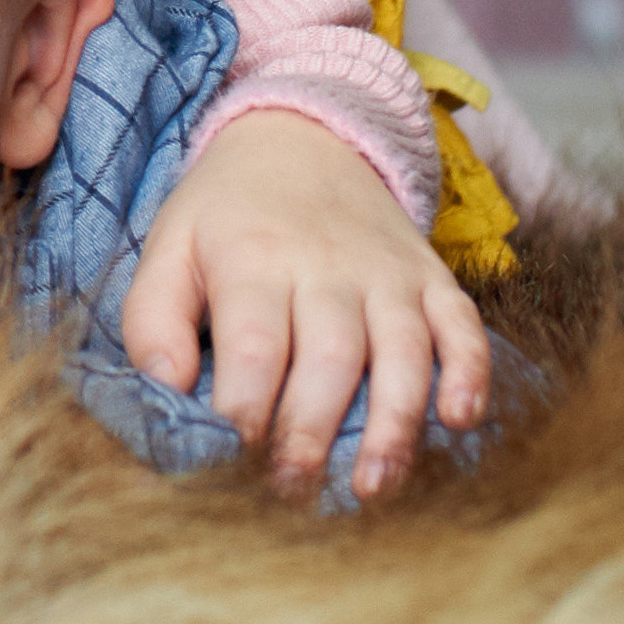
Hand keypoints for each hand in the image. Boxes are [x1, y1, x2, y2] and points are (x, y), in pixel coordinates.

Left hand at [119, 111, 489, 497]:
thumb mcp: (171, 244)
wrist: (303, 132)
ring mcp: (386, 273)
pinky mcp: (430, 278)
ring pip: (402, 351)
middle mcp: (326, 266)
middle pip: (329, 356)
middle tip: (292, 492)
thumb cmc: (227, 212)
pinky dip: (470, 372)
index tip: (231, 460)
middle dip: (312, 430)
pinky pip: (463, 325)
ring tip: (372, 486)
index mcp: (253, 258)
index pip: (253, 343)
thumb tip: (165, 391)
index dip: (244, 407)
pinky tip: (458, 419)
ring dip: (394, 423)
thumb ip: (154, 319)